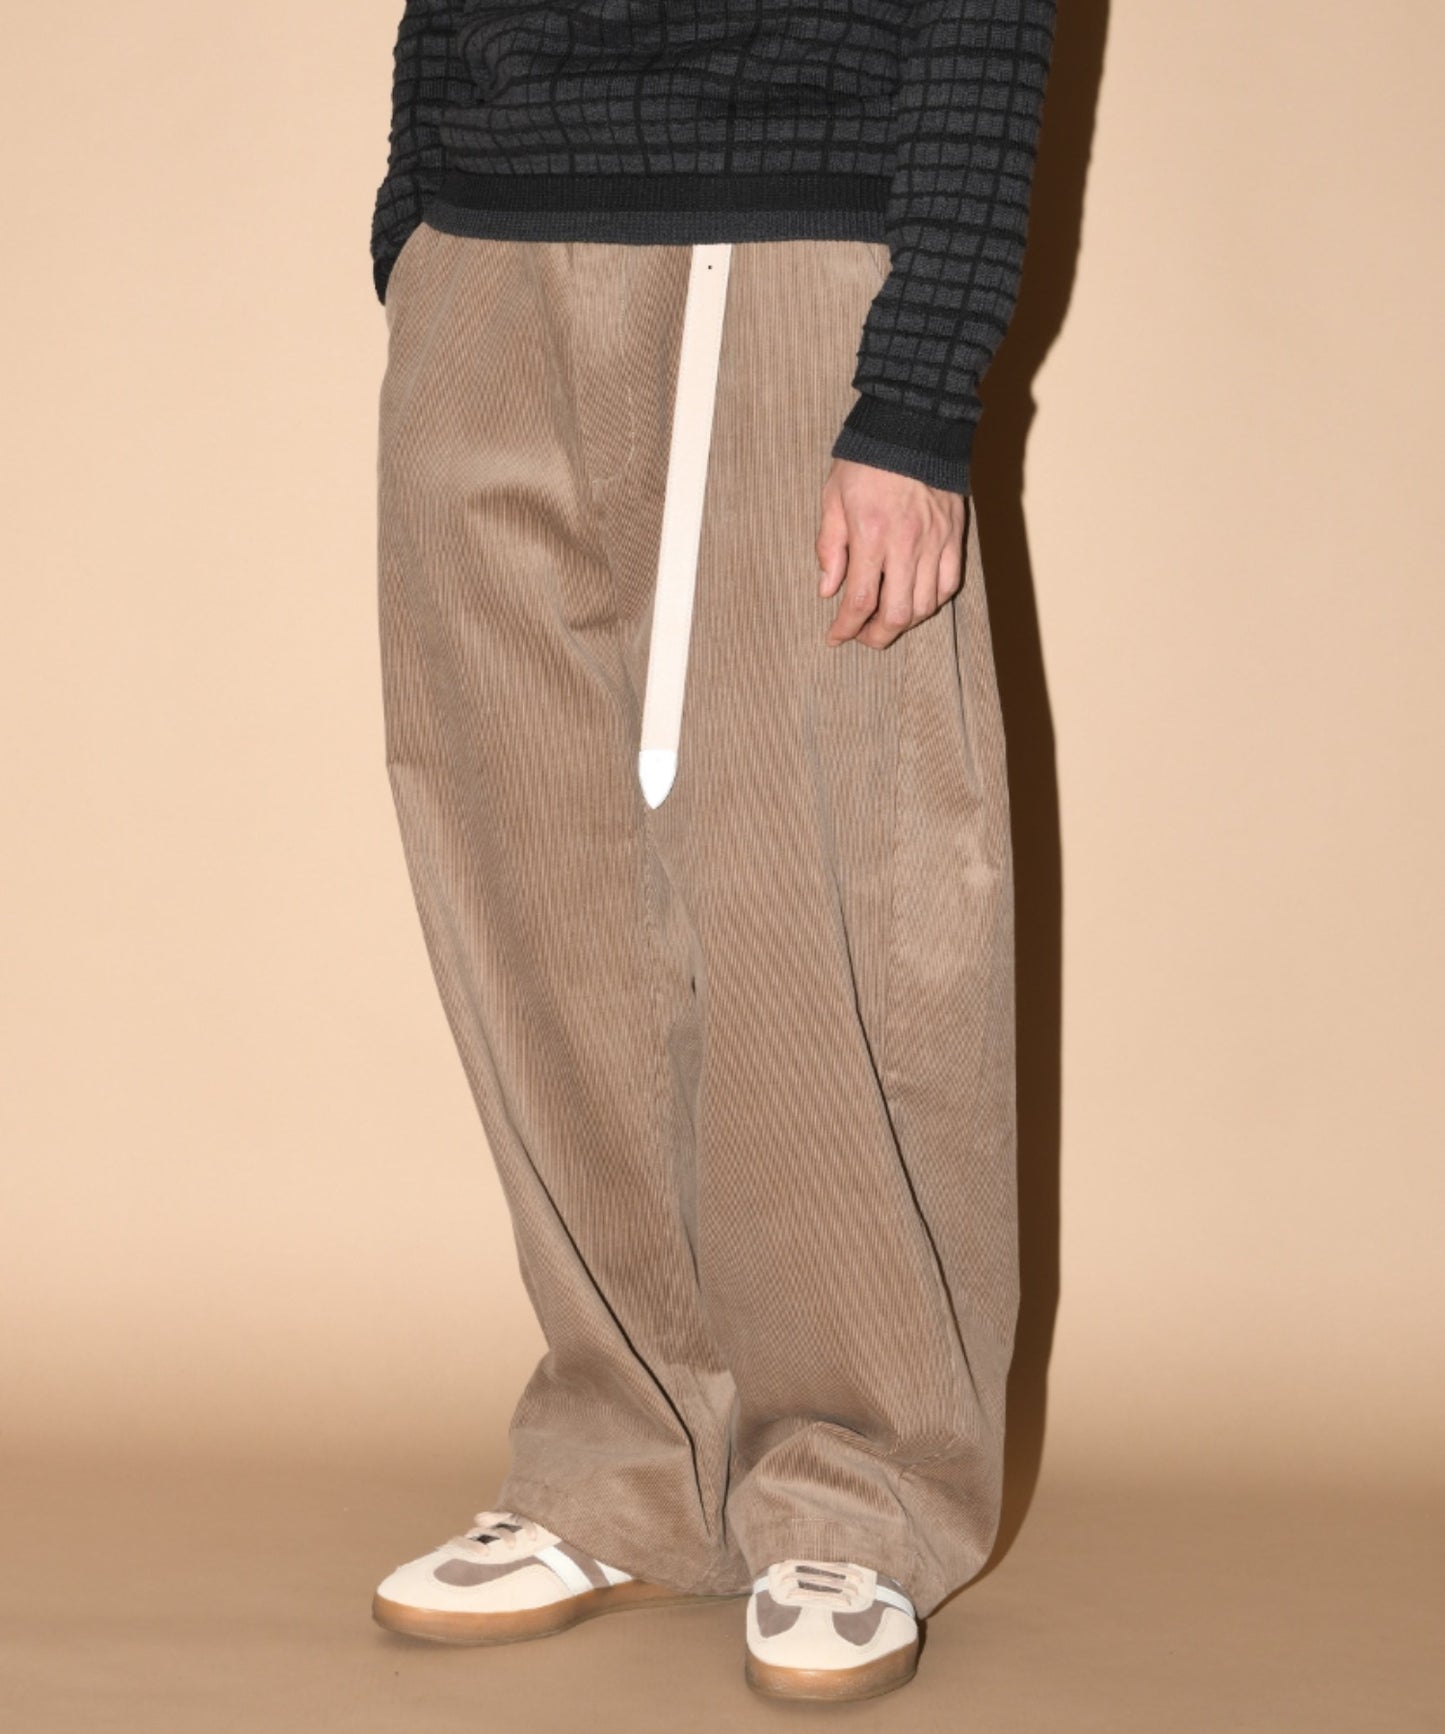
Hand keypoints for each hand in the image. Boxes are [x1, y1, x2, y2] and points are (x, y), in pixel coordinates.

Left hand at [816, 458, 964, 648]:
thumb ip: (829, 547)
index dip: (846, 628)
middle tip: (862, 635)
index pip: (860, 601)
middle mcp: (906, 544)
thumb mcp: (833, 498)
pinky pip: (948, 585)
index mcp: (870, 535)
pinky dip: (932, 602)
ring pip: (925, 606)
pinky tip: (915, 600)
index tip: (835, 637)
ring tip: (886, 619)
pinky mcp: (954, 537)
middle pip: (897, 614)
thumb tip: (828, 590)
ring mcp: (935, 542)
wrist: (914, 424)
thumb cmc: (867, 459)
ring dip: (904, 622)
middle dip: (876, 635)